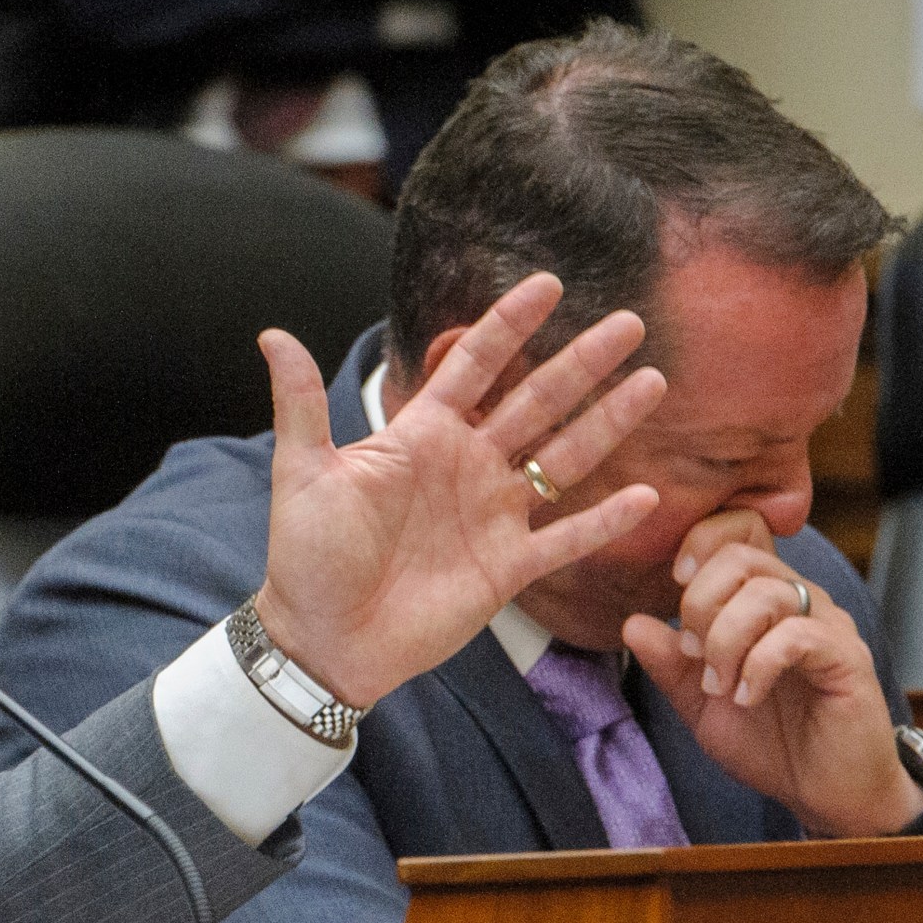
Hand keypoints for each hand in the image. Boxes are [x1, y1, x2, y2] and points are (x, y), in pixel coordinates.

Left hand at [254, 272, 665, 708]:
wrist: (321, 638)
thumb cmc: (305, 556)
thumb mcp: (301, 473)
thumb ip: (300, 404)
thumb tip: (271, 334)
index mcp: (421, 436)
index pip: (474, 366)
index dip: (509, 326)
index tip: (548, 284)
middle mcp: (466, 467)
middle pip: (536, 401)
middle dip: (582, 362)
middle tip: (630, 321)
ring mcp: (492, 515)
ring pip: (563, 459)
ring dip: (608, 422)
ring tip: (652, 381)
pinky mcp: (507, 568)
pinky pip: (566, 538)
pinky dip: (604, 520)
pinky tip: (646, 495)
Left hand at [622, 514, 922, 836]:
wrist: (823, 791)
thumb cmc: (768, 741)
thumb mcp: (699, 703)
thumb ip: (668, 663)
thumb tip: (631, 623)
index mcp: (761, 600)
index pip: (737, 530)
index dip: (698, 543)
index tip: (673, 586)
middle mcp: (798, 601)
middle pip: (741, 556)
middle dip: (699, 604)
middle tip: (694, 656)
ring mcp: (827, 625)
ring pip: (765, 594)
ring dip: (726, 642)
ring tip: (721, 688)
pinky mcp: (847, 657)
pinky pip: (797, 636)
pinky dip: (758, 666)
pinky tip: (748, 698)